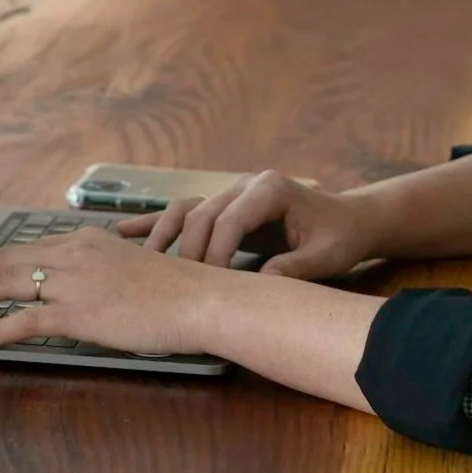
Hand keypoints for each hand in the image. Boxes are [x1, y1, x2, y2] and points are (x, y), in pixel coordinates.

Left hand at [0, 226, 227, 355]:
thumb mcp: (131, 267)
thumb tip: (80, 286)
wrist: (198, 300)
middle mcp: (73, 254)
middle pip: (5, 260)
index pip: (25, 249)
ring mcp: (74, 283)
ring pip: (5, 284)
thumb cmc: (175, 289)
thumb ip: (100, 270)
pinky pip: (23, 321)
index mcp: (86, 241)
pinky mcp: (78, 313)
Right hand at [113, 170, 378, 280]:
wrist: (348, 220)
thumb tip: (260, 286)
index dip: (215, 254)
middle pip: (201, 215)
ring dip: (162, 235)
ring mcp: (231, 192)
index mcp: (270, 189)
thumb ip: (294, 268)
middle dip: (188, 252)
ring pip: (186, 210)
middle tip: (177, 288)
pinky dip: (156, 222)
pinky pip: (185, 211)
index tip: (208, 286)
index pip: (229, 220)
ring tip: (138, 261)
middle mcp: (245, 184)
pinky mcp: (224, 205)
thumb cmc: (339, 238)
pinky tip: (123, 232)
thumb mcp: (325, 256)